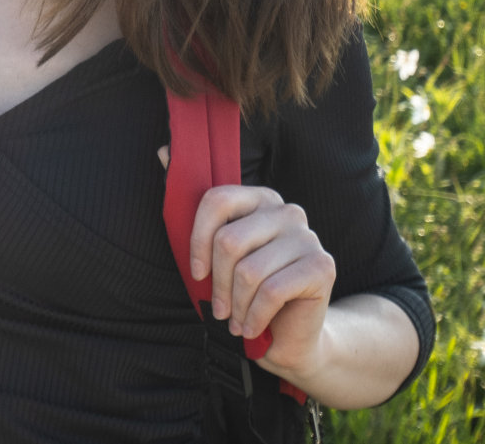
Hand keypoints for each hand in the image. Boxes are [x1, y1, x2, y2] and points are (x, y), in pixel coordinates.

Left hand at [157, 144, 333, 381]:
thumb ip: (195, 207)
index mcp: (260, 198)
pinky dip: (254, 316)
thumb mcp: (216, 250)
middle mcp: (287, 211)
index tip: (197, 273)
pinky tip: (252, 327)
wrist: (293, 334)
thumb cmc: (247, 290)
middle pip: (229, 240)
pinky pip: (271, 291)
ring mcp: (308, 237)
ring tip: (236, 320)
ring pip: (249, 271)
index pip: (216, 201)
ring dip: (236, 305)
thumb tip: (162, 150)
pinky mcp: (322, 266)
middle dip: (218, 284)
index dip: (198, 241)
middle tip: (219, 309)